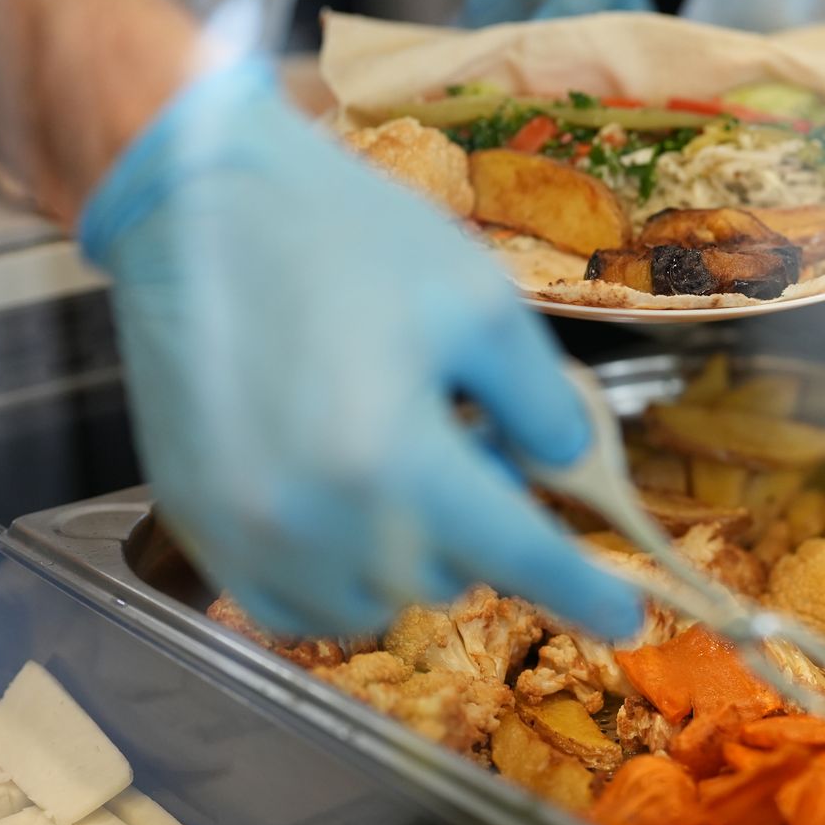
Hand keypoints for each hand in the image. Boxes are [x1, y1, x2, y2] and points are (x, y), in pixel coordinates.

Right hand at [80, 60, 642, 638]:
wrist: (195, 207)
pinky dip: (340, 579)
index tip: (628, 617)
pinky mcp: (200, 526)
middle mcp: (315, 518)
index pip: (516, 554)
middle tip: (475, 440)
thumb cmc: (345, 239)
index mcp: (393, 459)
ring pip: (372, 603)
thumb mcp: (479, 301)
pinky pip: (293, 605)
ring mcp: (246, 533)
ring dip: (413, 555)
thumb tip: (569, 467)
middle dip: (483, 527)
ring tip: (402, 457)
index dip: (581, 589)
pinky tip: (351, 505)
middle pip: (447, 577)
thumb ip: (543, 400)